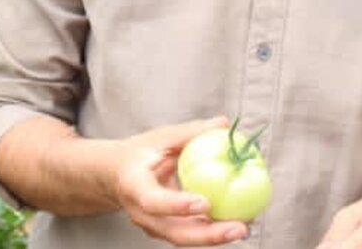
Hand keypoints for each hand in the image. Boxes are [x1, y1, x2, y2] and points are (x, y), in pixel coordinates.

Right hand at [106, 117, 248, 245]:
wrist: (117, 175)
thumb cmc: (140, 154)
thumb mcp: (160, 138)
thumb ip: (190, 133)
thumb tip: (224, 124)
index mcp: (134, 186)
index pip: (153, 201)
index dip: (177, 205)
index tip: (204, 203)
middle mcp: (142, 213)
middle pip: (174, 232)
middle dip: (208, 235)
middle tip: (239, 228)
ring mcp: (154, 226)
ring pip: (185, 238)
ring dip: (216, 236)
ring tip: (245, 227)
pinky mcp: (167, 230)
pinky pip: (191, 234)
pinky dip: (214, 231)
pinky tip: (239, 222)